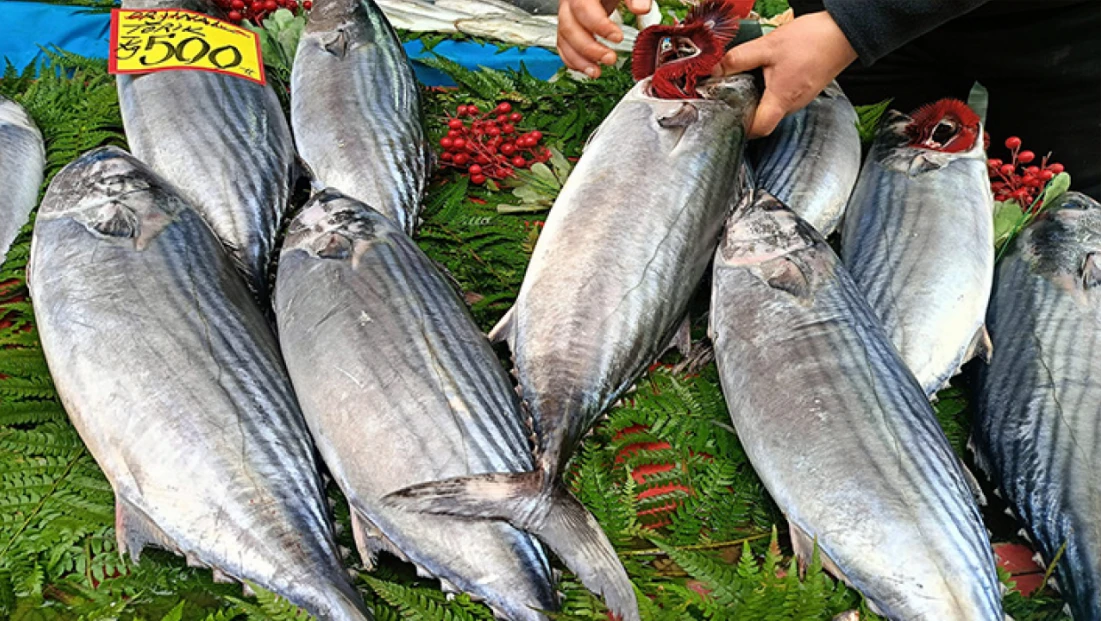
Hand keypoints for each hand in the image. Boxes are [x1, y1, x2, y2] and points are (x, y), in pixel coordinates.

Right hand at [558, 0, 651, 77]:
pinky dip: (574, 60)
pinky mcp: (569, 27)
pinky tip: (588, 68)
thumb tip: (642, 8)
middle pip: (569, 27)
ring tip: (596, 72)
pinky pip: (564, 46)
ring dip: (580, 60)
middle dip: (589, 48)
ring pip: (564, 40)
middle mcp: (569, 3)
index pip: (583, 8)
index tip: (618, 38)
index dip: (599, 25)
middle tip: (610, 58)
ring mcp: (567, 15)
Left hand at [713, 11, 857, 137]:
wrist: (842, 32)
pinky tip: (769, 73)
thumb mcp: (768, 47)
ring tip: (750, 80)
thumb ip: (738, 59)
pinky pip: (784, 96)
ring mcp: (801, 99)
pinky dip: (773, 89)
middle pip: (764, 119)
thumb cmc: (812, 40)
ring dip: (760, 97)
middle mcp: (793, 105)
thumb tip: (715, 70)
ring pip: (773, 107)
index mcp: (781, 99)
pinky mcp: (806, 90)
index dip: (741, 128)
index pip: (758, 129)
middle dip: (746, 109)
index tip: (727, 118)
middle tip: (731, 95)